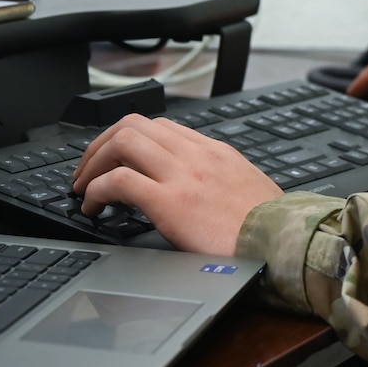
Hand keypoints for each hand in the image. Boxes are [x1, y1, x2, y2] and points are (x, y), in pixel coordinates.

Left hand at [71, 114, 281, 254]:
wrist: (283, 243)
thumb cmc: (270, 228)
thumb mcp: (247, 189)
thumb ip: (222, 181)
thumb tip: (203, 192)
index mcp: (214, 151)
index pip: (161, 127)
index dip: (128, 140)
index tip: (115, 160)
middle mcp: (195, 154)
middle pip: (134, 123)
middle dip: (101, 145)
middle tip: (88, 171)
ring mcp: (182, 174)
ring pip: (122, 141)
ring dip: (93, 163)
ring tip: (84, 189)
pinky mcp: (170, 201)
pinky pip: (118, 181)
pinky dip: (97, 191)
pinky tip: (94, 208)